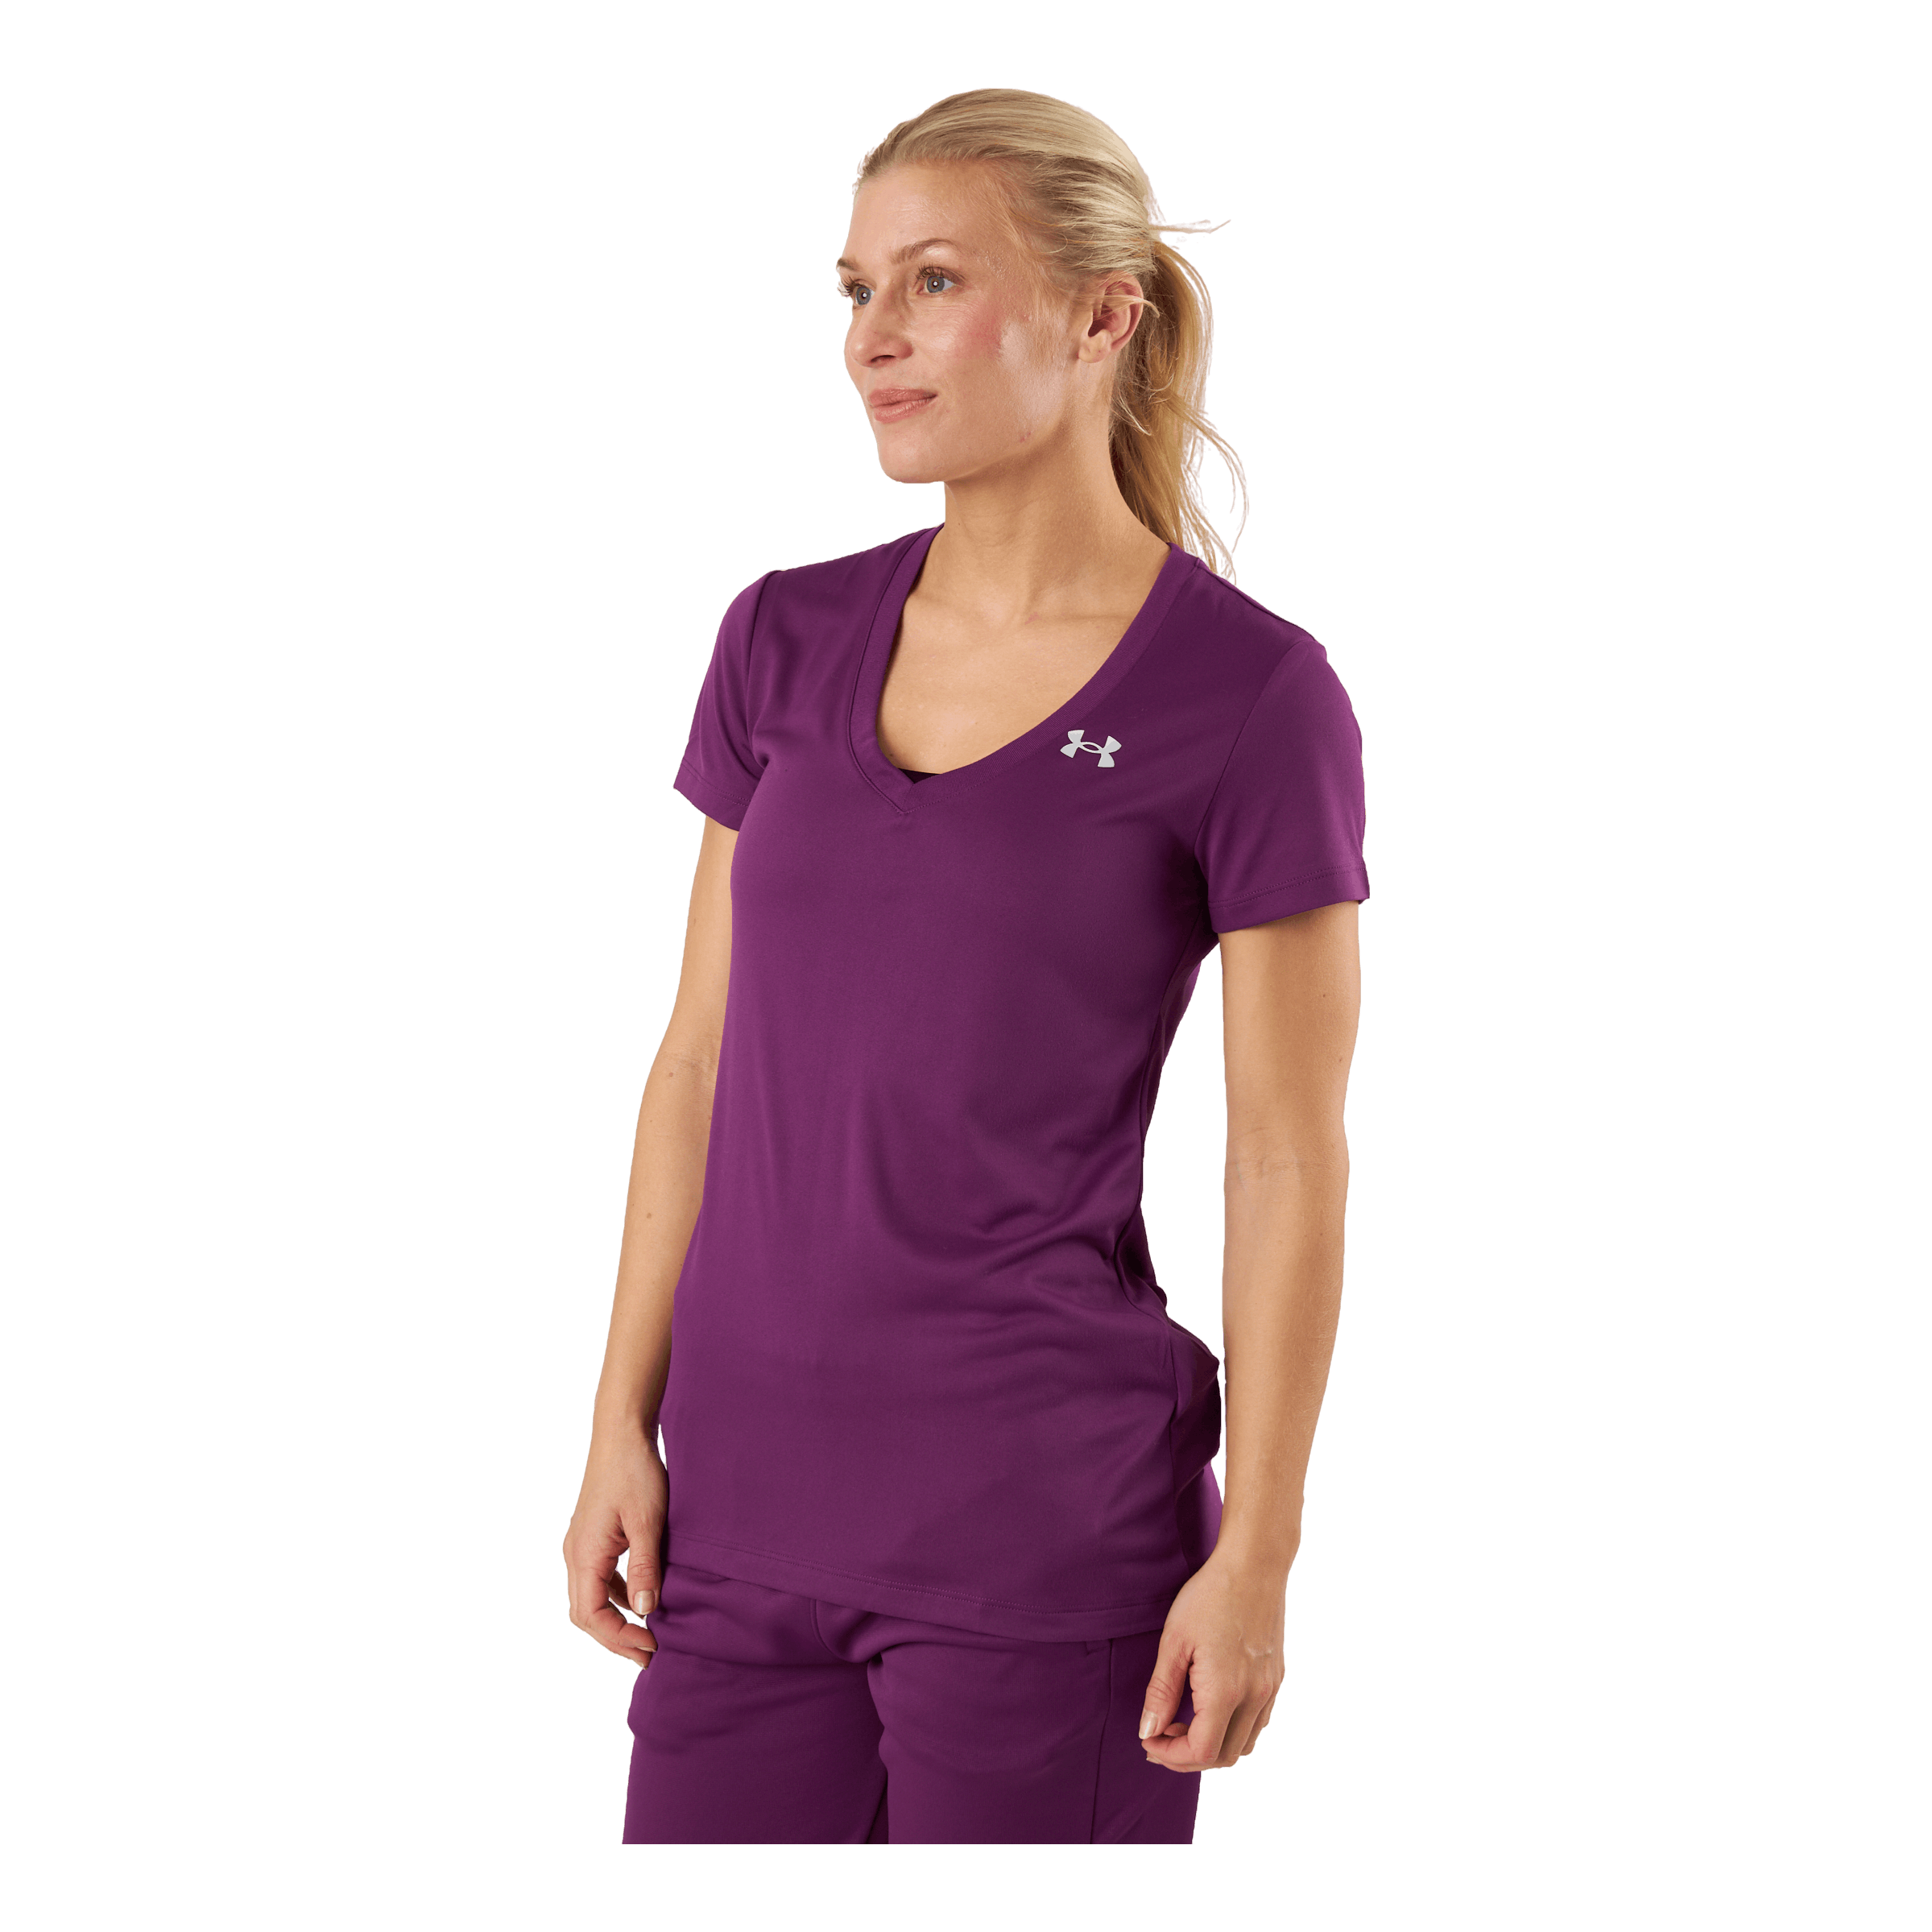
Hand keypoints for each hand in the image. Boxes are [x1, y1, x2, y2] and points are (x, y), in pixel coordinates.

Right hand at [563, 1426, 667, 1667]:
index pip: (591, 1616)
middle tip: (649, 1651)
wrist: (621, 1432)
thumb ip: (644, 1569)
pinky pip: (600, 1577)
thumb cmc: (634, 1471)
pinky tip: (644, 1595)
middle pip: (585, 1613)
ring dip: (616, 1617)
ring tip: (649, 1630)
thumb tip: (646, 1612)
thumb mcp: (647, 1522)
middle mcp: (575, 1554)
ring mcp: (582, 1545)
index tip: (650, 1647)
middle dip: (615, 1637)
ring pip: (591, 1596)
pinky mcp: (592, 1535)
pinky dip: (619, 1594)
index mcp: (584, 1555)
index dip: (618, 1638)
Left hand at [1138, 1551, 1288, 1770]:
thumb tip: (1148, 1730)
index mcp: (1226, 1691)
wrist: (1255, 1565)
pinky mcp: (1276, 1680)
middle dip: (1188, 1757)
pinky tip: (1210, 1711)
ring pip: (1245, 1746)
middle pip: (1224, 1757)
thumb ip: (1161, 1691)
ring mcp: (1270, 1691)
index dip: (1171, 1755)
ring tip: (1182, 1725)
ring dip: (1212, 1748)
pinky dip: (1232, 1732)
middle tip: (1159, 1737)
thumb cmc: (1210, 1596)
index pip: (1201, 1751)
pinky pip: (1257, 1725)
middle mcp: (1254, 1698)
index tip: (1148, 1739)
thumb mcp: (1174, 1641)